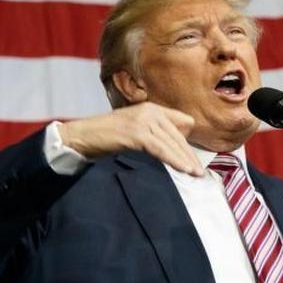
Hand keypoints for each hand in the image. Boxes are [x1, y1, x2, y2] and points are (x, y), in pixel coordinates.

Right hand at [59, 102, 202, 175]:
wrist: (83, 136)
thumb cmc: (107, 136)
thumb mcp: (135, 130)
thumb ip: (154, 133)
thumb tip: (176, 144)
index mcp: (151, 108)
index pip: (180, 125)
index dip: (188, 144)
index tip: (196, 160)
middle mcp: (150, 111)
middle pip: (178, 135)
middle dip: (190, 155)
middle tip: (200, 172)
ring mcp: (142, 120)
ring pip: (171, 142)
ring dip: (185, 160)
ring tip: (196, 174)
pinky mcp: (136, 133)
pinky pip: (160, 148)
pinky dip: (173, 159)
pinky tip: (183, 169)